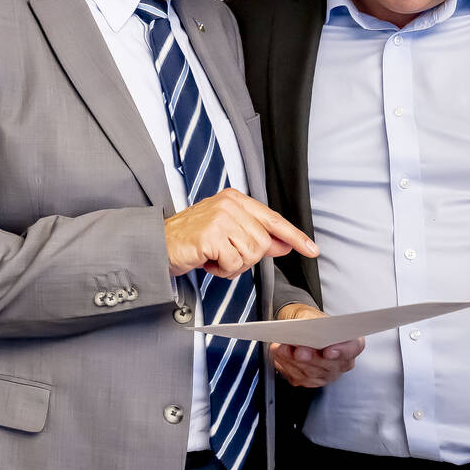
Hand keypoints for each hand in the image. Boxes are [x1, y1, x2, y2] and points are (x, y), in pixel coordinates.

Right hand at [164, 187, 317, 279]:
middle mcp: (229, 204)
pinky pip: (233, 263)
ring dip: (233, 265)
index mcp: (234, 199)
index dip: (294, 236)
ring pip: (250, 254)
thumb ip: (256, 236)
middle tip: (224, 257)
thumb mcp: (226, 232)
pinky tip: (207, 261)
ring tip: (214, 258)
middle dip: (246, 258)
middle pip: (262, 243)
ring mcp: (220, 218)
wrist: (158, 245)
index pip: (272, 219)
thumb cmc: (190, 240)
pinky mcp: (211, 235)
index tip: (311, 249)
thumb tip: (284, 244)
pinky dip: (221, 270)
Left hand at [268, 303, 363, 387]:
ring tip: (282, 349)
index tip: (329, 351)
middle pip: (329, 366)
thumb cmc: (310, 321)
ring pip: (311, 373)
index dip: (342, 351)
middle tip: (299, 351)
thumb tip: (302, 329)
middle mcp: (341, 362)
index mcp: (350, 342)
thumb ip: (309, 322)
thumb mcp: (310, 314)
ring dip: (293, 361)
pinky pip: (297, 377)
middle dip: (311, 359)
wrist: (299, 328)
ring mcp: (326, 374)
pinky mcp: (309, 381)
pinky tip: (280, 354)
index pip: (353, 349)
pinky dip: (286, 365)